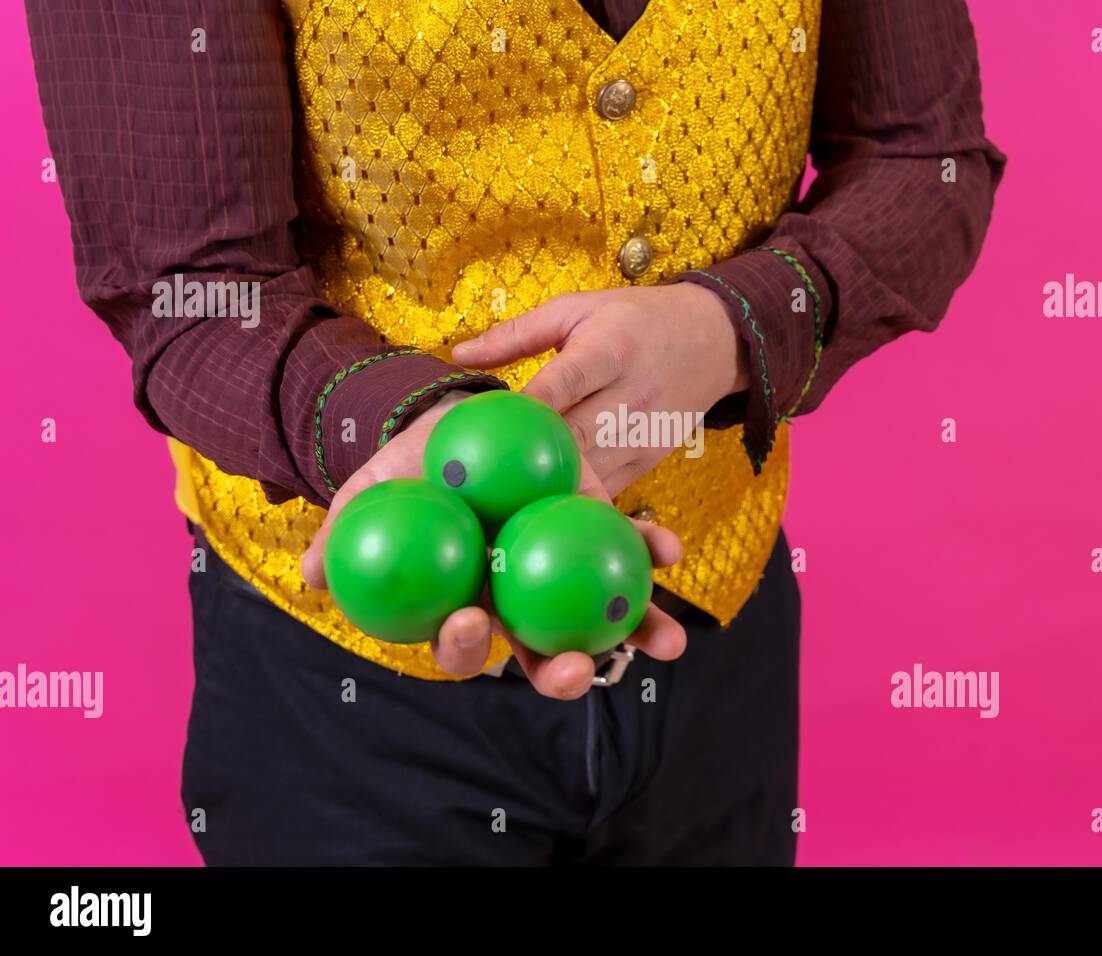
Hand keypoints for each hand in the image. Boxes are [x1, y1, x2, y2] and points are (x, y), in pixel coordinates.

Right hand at [302, 390, 686, 698]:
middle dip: (561, 673)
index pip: (464, 644)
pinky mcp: (600, 532)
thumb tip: (310, 579)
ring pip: (599, 617)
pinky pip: (629, 548)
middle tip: (575, 668)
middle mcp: (518, 600)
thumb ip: (347, 531)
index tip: (469, 623)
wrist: (467, 420)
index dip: (467, 648)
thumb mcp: (375, 489)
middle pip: (540, 652)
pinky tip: (669, 549)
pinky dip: (652, 550)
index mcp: (465, 603)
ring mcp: (564, 572)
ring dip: (635, 632)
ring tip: (666, 642)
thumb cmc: (413, 466)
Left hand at [453, 283, 747, 497]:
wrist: (714, 341)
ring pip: (593, 473)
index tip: (491, 422)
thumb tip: (458, 355)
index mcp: (611, 348)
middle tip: (475, 481)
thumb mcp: (579, 308)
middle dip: (530, 460)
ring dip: (550, 490)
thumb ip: (518, 333)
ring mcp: (644, 433)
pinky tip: (539, 513)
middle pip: (575, 437)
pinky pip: (608, 490)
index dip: (531, 404)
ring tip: (499, 506)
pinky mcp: (649, 461)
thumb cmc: (634, 320)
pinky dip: (576, 502)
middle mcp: (631, 394)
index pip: (566, 379)